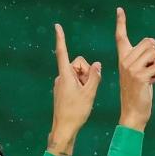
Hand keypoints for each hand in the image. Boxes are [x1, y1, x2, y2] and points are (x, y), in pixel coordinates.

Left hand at [49, 23, 101, 155]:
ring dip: (84, 81)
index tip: (57, 26)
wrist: (64, 129)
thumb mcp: (90, 92)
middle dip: (86, 72)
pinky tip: (81, 100)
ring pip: (78, 74)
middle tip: (88, 88)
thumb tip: (97, 64)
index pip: (63, 52)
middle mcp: (61, 77)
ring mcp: (61, 84)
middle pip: (78, 64)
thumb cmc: (76, 112)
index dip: (61, 38)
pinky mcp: (62, 90)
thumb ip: (95, 76)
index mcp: (65, 75)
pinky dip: (81, 87)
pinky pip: (74, 82)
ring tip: (84, 96)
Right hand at [115, 7, 154, 132]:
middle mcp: (125, 61)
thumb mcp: (140, 73)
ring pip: (154, 53)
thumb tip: (152, 40)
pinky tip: (149, 85)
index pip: (121, 37)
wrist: (132, 113)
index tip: (119, 10)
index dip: (121, 22)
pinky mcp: (139, 76)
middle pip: (149, 43)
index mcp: (123, 59)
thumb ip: (144, 57)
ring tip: (148, 79)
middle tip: (147, 72)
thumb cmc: (138, 94)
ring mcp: (131, 68)